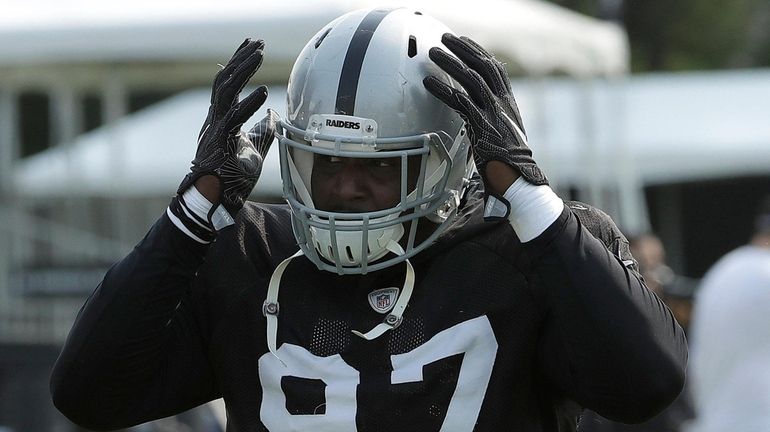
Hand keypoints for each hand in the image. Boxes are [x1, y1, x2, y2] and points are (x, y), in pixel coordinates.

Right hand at [178, 38, 275, 216]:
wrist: (216, 202)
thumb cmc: (232, 178)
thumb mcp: (255, 149)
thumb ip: (263, 131)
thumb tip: (274, 114)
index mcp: (222, 119)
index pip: (229, 84)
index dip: (239, 63)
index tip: (252, 46)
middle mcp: (215, 120)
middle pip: (225, 80)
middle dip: (241, 59)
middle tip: (257, 42)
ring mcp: (214, 130)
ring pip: (224, 92)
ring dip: (242, 71)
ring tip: (258, 55)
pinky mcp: (218, 143)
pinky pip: (232, 119)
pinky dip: (247, 105)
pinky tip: (262, 93)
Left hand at [423, 33, 546, 193]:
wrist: (518, 178)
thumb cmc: (509, 162)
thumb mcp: (505, 133)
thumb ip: (493, 118)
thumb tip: (478, 111)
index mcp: (509, 103)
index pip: (495, 68)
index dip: (478, 52)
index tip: (464, 42)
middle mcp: (502, 103)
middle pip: (483, 65)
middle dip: (463, 49)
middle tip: (445, 39)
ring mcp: (492, 112)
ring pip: (470, 78)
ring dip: (449, 63)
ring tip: (433, 53)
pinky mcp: (481, 124)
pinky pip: (458, 100)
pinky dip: (442, 89)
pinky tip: (428, 83)